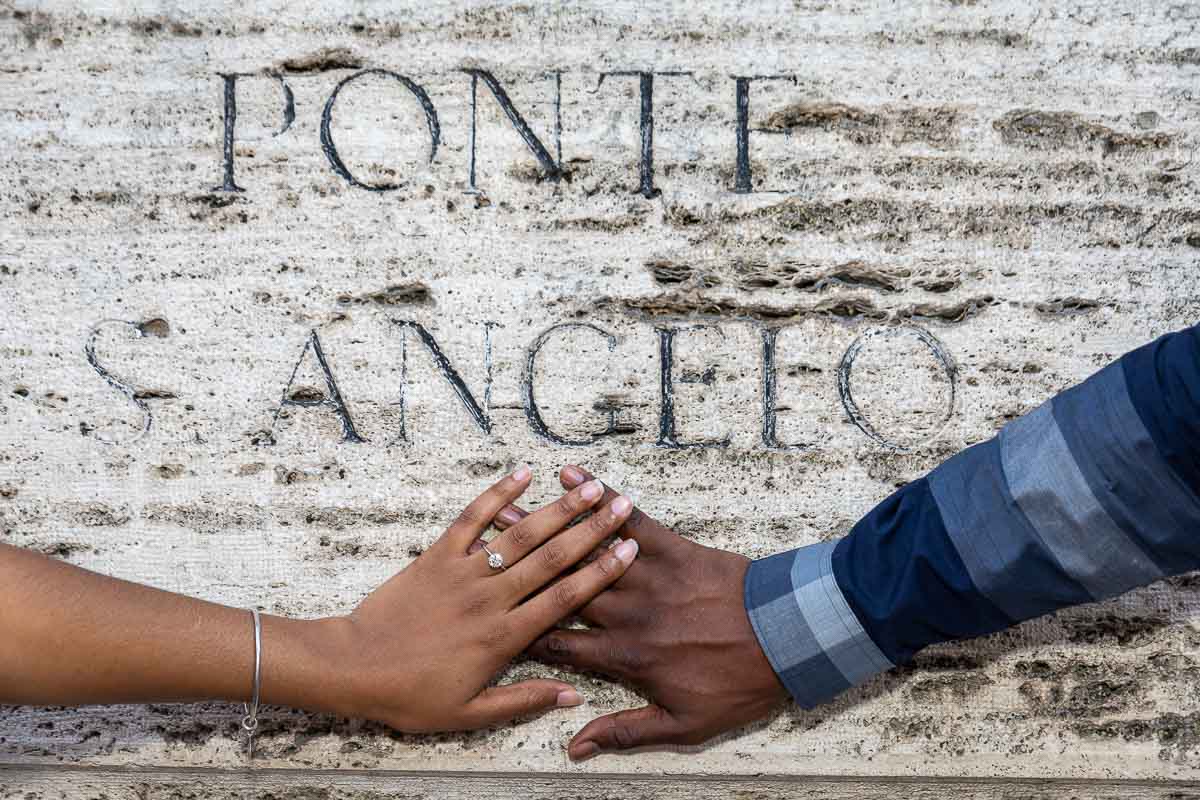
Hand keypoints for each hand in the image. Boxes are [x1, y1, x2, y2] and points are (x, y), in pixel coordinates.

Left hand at [329, 466, 638, 731]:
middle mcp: (491, 597)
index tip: (629, 552)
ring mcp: (464, 572)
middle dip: (591, 530)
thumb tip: (572, 697)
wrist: (354, 667)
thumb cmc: (410, 695)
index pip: (565, 599)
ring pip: (520, 535)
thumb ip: (524, 700)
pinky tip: (522, 473)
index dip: (601, 573)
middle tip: (622, 507)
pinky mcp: (437, 556)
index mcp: (504, 636)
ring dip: (557, 509)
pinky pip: (471, 519)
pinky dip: (497, 495)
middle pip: (552, 558)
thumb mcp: (470, 713)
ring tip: (588, 489)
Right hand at [496, 465, 787, 758]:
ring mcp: (648, 576)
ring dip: (544, 529)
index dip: (519, 633)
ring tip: (506, 509)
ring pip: (585, 552)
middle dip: (517, 570)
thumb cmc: (738, 683)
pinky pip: (631, 517)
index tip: (486, 621)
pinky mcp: (673, 547)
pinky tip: (573, 477)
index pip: (559, 646)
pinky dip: (602, 496)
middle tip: (479, 548)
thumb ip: (626, 732)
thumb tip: (574, 745)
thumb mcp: (685, 725)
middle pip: (560, 590)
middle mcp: (628, 613)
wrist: (788, 637)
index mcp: (626, 657)